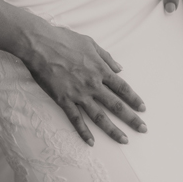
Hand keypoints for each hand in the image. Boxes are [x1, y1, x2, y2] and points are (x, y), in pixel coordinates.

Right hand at [15, 19, 146, 145]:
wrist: (39, 44)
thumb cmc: (64, 40)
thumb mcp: (91, 43)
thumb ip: (107, 58)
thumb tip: (120, 69)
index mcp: (101, 70)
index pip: (123, 88)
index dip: (134, 99)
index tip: (143, 108)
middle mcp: (93, 84)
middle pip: (116, 105)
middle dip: (131, 118)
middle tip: (143, 129)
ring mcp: (78, 94)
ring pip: (99, 116)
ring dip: (113, 130)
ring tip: (124, 140)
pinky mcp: (63, 100)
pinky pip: (75, 119)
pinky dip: (84, 132)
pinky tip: (91, 142)